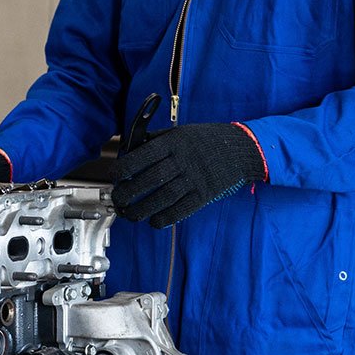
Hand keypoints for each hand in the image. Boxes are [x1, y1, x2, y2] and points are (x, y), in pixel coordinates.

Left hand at [111, 123, 266, 228]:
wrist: (240, 148)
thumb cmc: (205, 140)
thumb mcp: (180, 132)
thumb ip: (156, 141)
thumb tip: (129, 150)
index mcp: (174, 142)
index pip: (143, 156)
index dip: (125, 168)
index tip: (115, 177)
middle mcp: (183, 160)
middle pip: (151, 179)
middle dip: (129, 192)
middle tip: (118, 200)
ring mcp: (195, 178)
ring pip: (164, 197)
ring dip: (143, 209)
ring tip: (130, 215)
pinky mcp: (205, 194)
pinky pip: (182, 209)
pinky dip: (166, 217)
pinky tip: (153, 221)